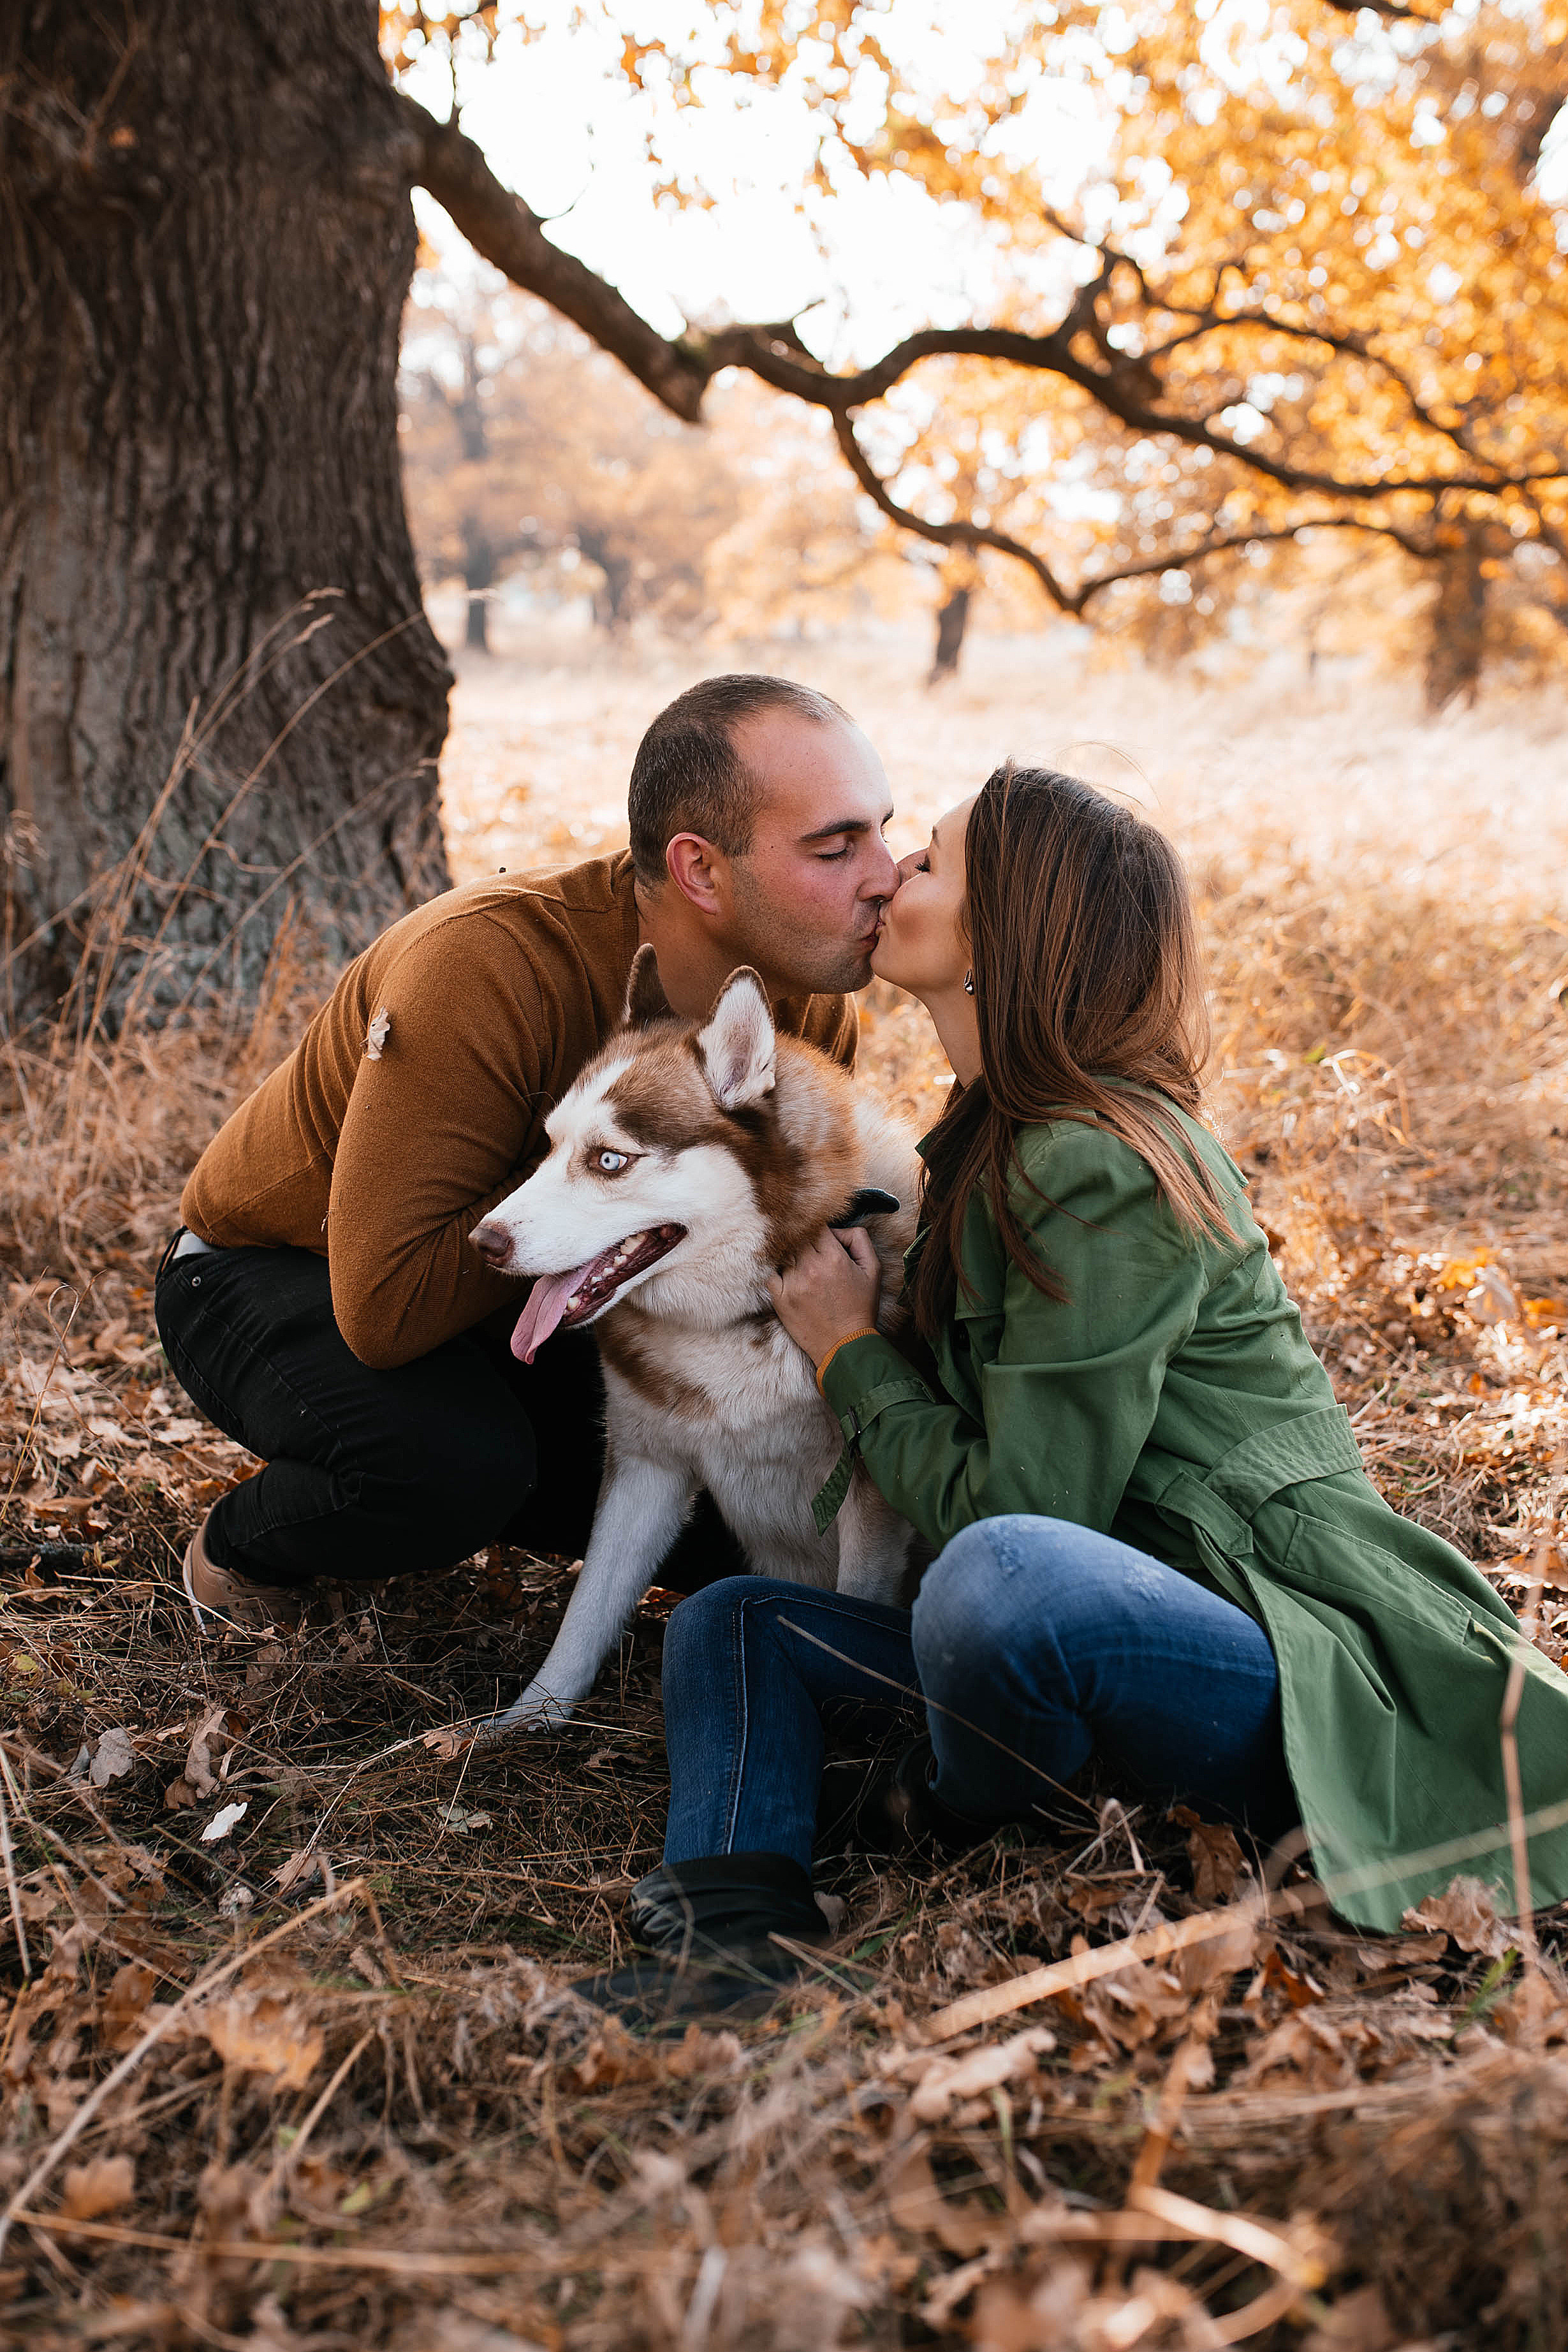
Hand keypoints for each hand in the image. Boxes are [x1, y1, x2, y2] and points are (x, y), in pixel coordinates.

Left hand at [766, 1226, 881, 1369]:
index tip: (822, 1239)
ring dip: (791, 1256)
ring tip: (802, 1267)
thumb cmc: (860, 1308)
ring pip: (784, 1253)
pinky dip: (777, 1272)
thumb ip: (859, 1240)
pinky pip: (770, 1274)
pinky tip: (788, 1278)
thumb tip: (839, 1228)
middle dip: (805, 1241)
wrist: (844, 1345)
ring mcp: (792, 1283)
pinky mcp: (780, 1298)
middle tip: (811, 1252)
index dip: (819, 1229)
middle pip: (798, 1237)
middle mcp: (810, 1267)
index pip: (817, 1226)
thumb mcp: (873, 1270)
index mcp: (833, 1257)